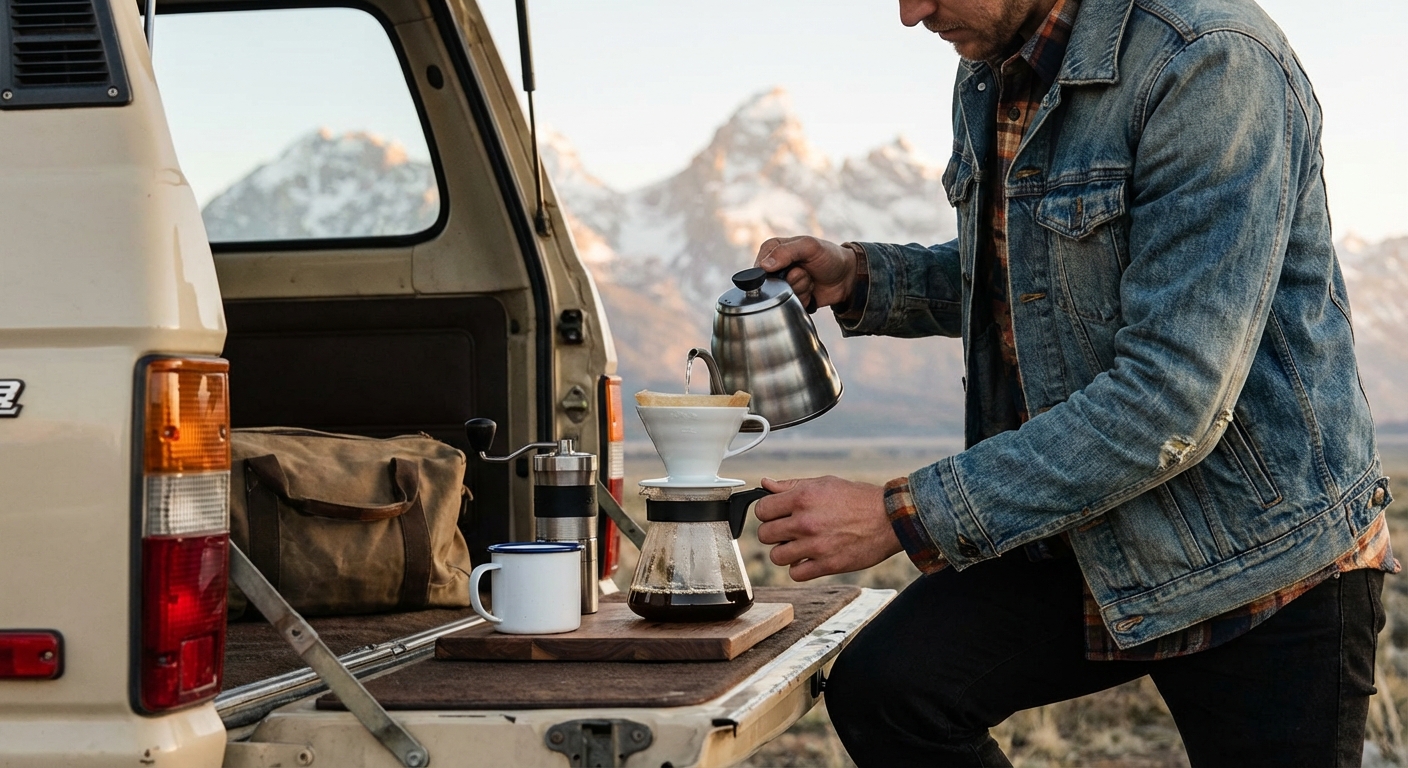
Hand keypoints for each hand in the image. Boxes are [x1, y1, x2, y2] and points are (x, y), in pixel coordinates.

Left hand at [754, 476, 901, 580]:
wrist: (890, 518)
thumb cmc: (859, 499)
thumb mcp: (824, 483)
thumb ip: (791, 486)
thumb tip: (765, 484)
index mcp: (803, 498)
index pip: (761, 509)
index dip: (767, 512)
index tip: (775, 515)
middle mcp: (805, 521)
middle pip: (764, 534)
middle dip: (774, 533)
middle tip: (788, 531)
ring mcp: (815, 545)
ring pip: (776, 556)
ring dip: (785, 552)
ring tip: (799, 546)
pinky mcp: (827, 564)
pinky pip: (795, 574)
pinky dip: (799, 568)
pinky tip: (809, 558)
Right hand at [755, 236, 857, 310]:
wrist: (847, 277)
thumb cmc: (829, 256)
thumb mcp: (809, 246)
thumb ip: (785, 252)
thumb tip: (764, 265)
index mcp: (773, 249)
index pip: (759, 266)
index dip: (776, 271)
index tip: (794, 267)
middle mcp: (775, 267)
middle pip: (771, 285)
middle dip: (792, 281)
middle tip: (806, 273)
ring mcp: (783, 283)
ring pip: (781, 296)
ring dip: (801, 290)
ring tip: (811, 281)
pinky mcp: (791, 297)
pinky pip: (790, 305)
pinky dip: (804, 300)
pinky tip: (812, 291)